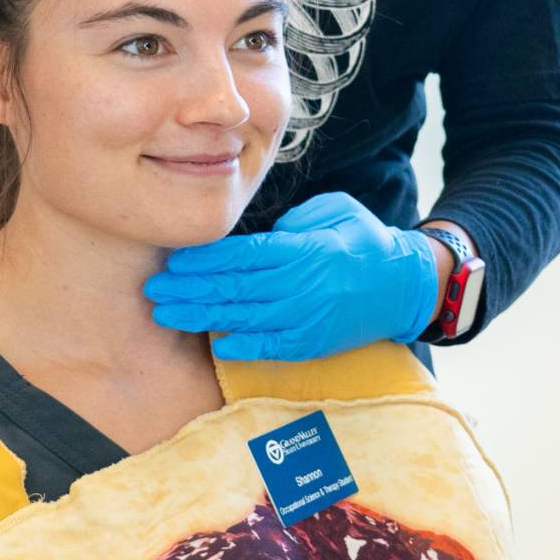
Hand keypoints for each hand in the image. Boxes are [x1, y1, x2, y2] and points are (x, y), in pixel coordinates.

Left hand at [145, 192, 439, 362]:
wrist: (406, 285)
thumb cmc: (364, 240)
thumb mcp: (332, 212)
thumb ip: (293, 223)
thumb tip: (255, 240)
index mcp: (306, 250)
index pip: (245, 256)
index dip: (205, 261)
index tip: (173, 261)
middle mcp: (304, 287)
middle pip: (236, 289)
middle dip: (190, 290)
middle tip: (153, 290)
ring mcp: (309, 319)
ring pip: (245, 319)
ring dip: (202, 318)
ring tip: (167, 314)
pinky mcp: (314, 343)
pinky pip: (272, 347)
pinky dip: (243, 346)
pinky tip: (215, 342)